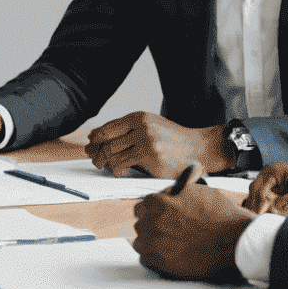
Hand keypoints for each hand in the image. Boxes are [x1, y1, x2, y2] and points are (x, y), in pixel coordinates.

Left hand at [85, 112, 233, 177]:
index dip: (96, 137)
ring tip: (104, 166)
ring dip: (104, 162)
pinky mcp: (149, 156)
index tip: (91, 145)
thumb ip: (128, 130)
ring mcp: (145, 140)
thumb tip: (100, 137)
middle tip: (95, 159)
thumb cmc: (171, 139)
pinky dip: (116, 169)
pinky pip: (122, 163)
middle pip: (107, 139)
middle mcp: (140, 126)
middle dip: (96, 151)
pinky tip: (119, 171)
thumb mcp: (150, 126)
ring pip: (112, 152)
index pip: (108, 126)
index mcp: (138, 117)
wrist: (196, 147)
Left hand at [133, 183, 255, 280]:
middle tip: (167, 230)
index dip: (152, 210)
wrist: (234, 239)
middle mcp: (153, 222)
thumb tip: (165, 194)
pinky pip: (146, 259)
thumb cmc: (220, 215)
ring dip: (151, 242)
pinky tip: (168, 254)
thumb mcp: (195, 191)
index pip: (141, 206)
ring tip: (168, 243)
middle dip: (152, 226)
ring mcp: (155, 243)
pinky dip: (155, 258)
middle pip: (141, 224)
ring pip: (140, 243)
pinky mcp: (161, 262)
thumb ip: (173, 193)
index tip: (157, 215)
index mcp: (158, 202)